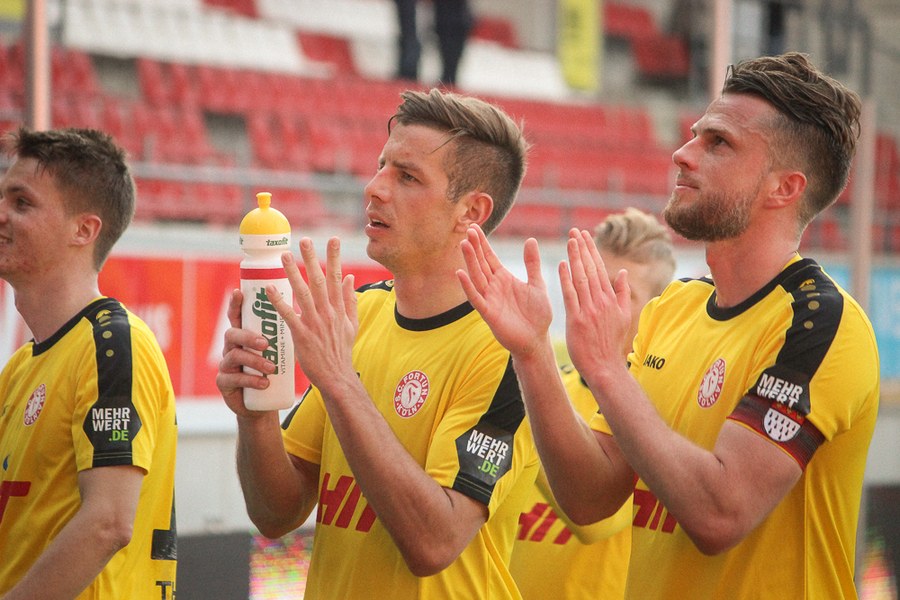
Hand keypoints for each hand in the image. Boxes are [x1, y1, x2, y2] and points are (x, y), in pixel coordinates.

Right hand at [216, 289, 277, 417]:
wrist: (265, 403)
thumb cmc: (274, 371)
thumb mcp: (279, 350)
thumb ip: (284, 333)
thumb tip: (303, 309)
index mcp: (243, 335)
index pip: (237, 316)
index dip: (235, 304)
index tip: (239, 292)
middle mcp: (231, 347)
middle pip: (232, 334)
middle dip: (248, 337)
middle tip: (266, 343)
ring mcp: (225, 365)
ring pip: (234, 357)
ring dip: (254, 361)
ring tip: (272, 369)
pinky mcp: (224, 383)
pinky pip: (233, 379)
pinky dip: (250, 381)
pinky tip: (263, 384)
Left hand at [267, 237, 358, 394]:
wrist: (336, 376)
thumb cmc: (341, 351)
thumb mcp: (352, 324)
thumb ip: (350, 300)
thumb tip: (349, 277)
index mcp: (339, 308)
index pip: (336, 277)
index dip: (335, 257)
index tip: (333, 239)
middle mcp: (328, 312)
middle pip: (319, 280)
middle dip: (312, 259)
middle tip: (305, 240)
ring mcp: (315, 322)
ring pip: (302, 292)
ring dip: (293, 273)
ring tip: (284, 256)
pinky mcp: (302, 334)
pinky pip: (288, 314)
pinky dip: (279, 300)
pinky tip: (270, 288)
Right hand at [457, 224, 552, 356]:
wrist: (536, 340)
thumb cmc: (537, 315)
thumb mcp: (537, 284)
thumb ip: (532, 264)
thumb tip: (530, 240)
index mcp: (504, 279)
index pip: (490, 258)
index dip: (482, 243)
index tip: (474, 227)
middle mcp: (493, 287)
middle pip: (481, 264)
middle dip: (474, 247)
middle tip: (468, 230)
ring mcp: (489, 299)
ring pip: (477, 277)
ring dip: (470, 261)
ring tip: (464, 244)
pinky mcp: (488, 313)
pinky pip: (476, 298)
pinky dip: (468, 286)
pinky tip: (460, 273)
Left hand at [560, 229, 630, 377]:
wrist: (604, 366)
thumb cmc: (611, 343)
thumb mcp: (624, 317)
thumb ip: (623, 293)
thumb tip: (623, 273)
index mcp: (611, 299)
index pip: (600, 269)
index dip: (592, 251)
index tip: (585, 236)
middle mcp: (601, 301)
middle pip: (591, 269)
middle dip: (583, 248)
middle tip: (575, 231)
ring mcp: (589, 310)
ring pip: (581, 278)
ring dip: (575, 258)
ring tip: (569, 241)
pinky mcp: (577, 320)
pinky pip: (571, 295)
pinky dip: (566, 279)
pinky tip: (562, 265)